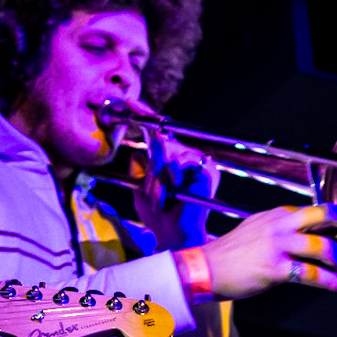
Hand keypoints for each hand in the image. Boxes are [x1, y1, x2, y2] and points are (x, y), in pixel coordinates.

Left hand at [122, 100, 220, 249]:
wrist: (173, 235)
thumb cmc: (159, 217)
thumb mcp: (141, 190)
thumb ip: (139, 170)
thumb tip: (138, 154)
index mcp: (171, 160)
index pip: (160, 134)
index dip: (144, 115)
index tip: (129, 102)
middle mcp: (186, 158)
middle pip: (163, 143)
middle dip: (154, 168)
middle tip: (155, 190)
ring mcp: (197, 163)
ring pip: (171, 153)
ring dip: (161, 178)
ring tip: (164, 195)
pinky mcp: (207, 170)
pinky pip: (184, 161)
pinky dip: (174, 177)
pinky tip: (175, 190)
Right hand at [197, 203, 336, 299]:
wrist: (204, 269)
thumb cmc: (230, 255)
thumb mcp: (256, 231)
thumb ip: (282, 231)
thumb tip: (313, 239)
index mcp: (277, 214)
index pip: (318, 209)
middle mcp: (280, 225)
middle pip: (326, 214)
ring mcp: (278, 245)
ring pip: (324, 247)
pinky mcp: (275, 268)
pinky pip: (312, 274)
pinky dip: (331, 281)